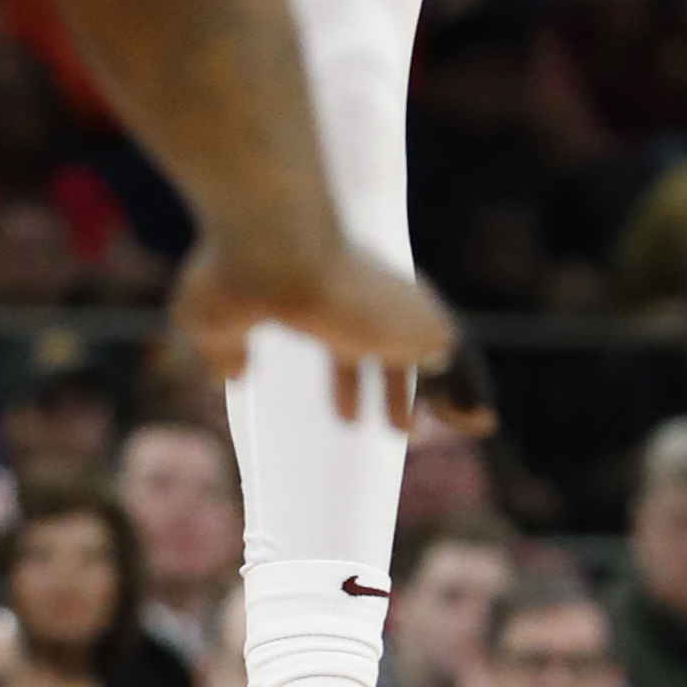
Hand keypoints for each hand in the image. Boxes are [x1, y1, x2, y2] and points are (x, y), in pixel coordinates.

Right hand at [173, 226, 456, 425]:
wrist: (273, 249)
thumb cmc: (236, 275)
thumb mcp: (210, 317)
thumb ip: (220, 347)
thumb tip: (228, 374)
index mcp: (322, 291)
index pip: (345, 337)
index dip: (348, 380)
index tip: (346, 415)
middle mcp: (366, 292)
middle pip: (393, 345)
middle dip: (397, 388)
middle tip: (401, 430)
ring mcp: (397, 305)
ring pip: (431, 350)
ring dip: (440, 394)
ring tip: (435, 437)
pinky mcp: (425, 322)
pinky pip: (460, 363)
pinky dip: (472, 390)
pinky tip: (476, 424)